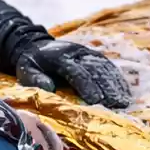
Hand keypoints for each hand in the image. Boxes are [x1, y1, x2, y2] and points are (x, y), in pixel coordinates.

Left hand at [14, 38, 130, 107]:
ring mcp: (86, 52)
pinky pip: (108, 66)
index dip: (86, 85)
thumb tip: (50, 87)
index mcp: (59, 56)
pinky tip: (125, 92)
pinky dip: (117, 79)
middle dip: (106, 87)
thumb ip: (35, 79)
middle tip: (116, 104)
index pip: (76, 71)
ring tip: (123, 102)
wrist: (35, 44)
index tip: (96, 100)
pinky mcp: (93, 55)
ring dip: (115, 84)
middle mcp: (76, 52)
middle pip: (95, 69)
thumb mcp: (25, 70)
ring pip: (104, 67)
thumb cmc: (31, 63)